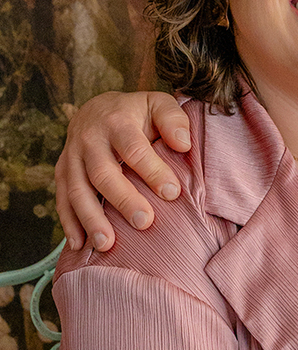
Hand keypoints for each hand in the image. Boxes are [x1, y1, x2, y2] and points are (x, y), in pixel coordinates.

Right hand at [55, 91, 191, 251]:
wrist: (97, 110)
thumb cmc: (136, 113)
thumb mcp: (157, 105)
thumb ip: (173, 120)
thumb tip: (184, 144)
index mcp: (116, 122)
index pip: (133, 149)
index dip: (152, 171)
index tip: (172, 192)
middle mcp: (89, 140)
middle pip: (103, 173)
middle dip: (122, 199)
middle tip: (143, 222)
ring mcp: (72, 158)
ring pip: (78, 190)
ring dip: (91, 219)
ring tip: (107, 244)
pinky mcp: (62, 173)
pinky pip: (62, 199)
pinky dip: (69, 223)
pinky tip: (80, 245)